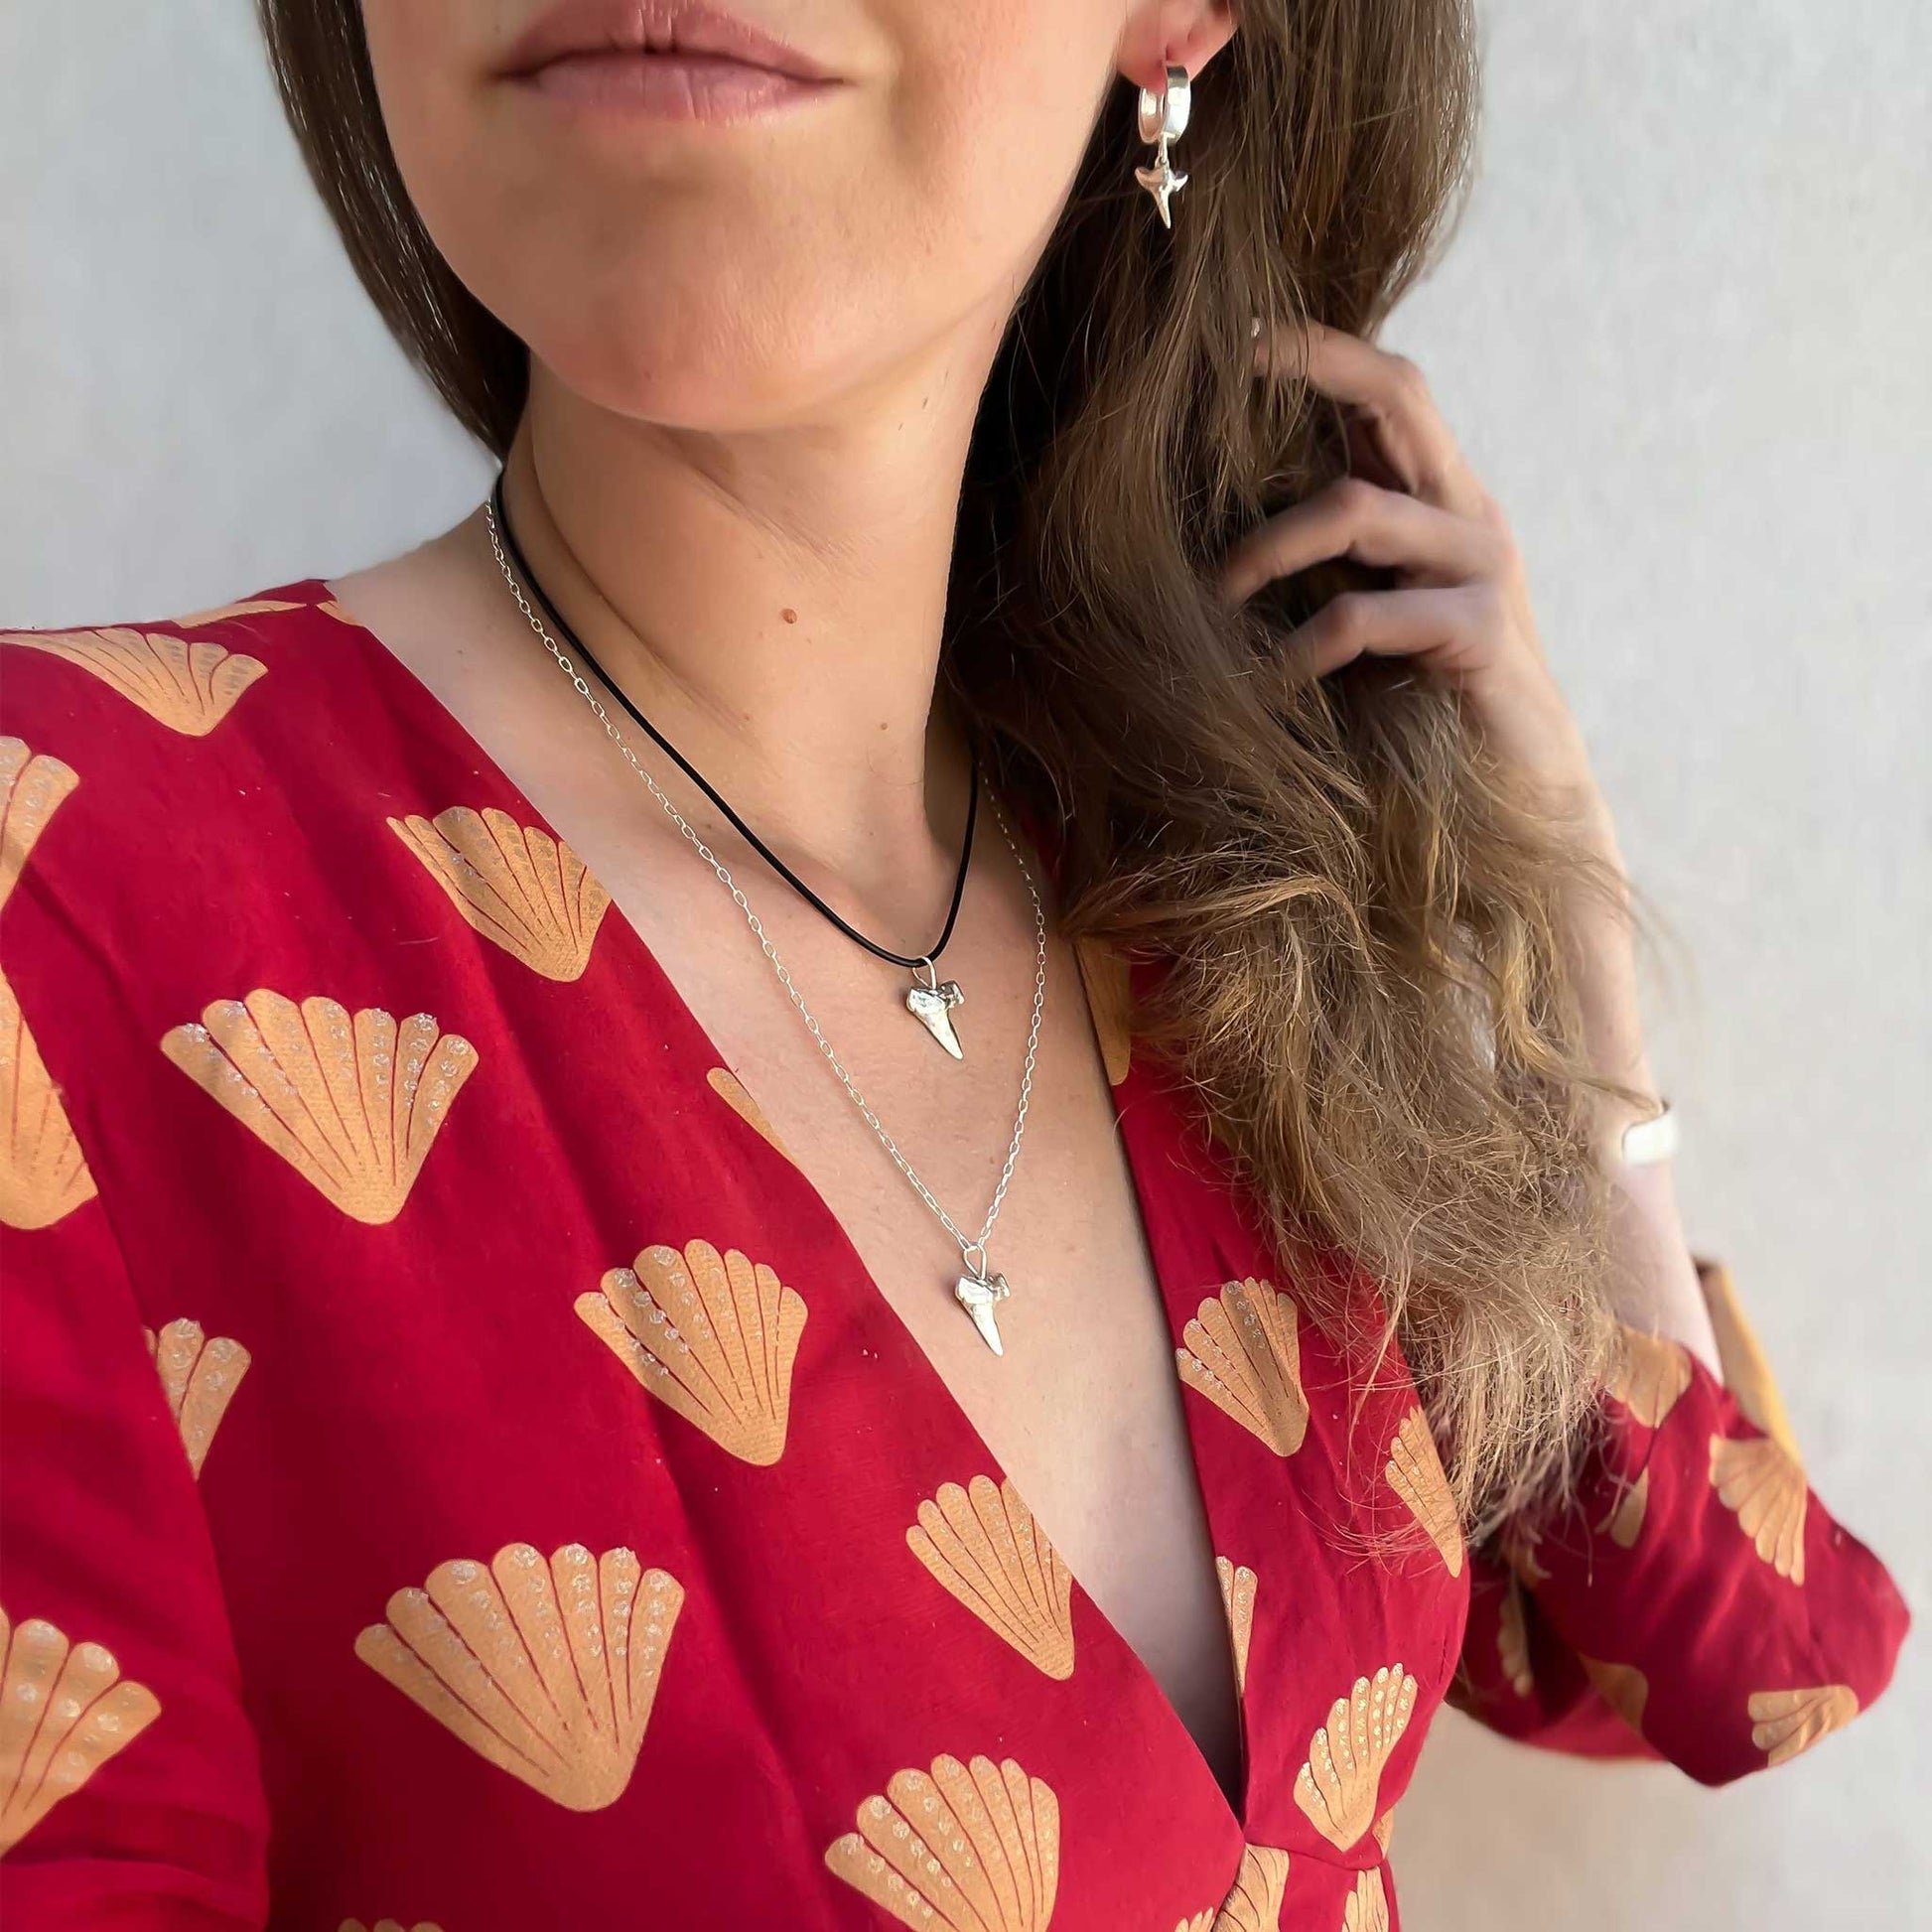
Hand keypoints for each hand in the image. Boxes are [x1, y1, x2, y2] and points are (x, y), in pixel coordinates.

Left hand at [1222, 323, 1598, 808]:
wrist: (1523, 786)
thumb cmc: (1422, 699)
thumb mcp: (1371, 605)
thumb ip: (1330, 554)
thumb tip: (1214, 520)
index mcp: (1438, 496)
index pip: (1387, 387)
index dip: (1319, 348)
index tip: (1235, 332)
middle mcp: (1466, 510)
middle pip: (1398, 395)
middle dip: (1310, 368)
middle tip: (1223, 370)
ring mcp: (1479, 565)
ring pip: (1356, 509)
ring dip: (1266, 548)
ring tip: (1212, 596)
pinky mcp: (1479, 632)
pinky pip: (1367, 617)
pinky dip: (1302, 646)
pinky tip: (1267, 681)